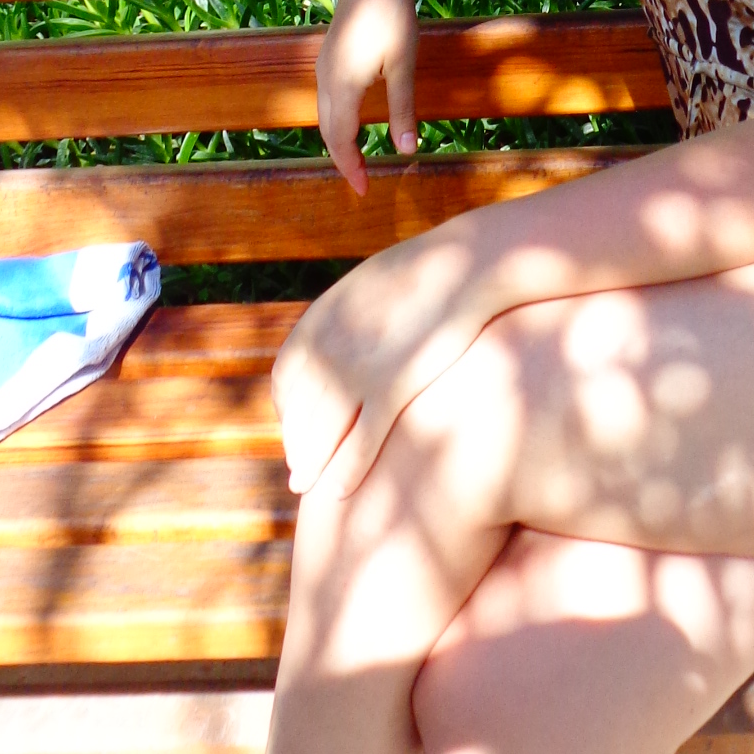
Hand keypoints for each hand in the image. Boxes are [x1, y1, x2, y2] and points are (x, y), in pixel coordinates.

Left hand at [271, 217, 500, 494]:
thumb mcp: (369, 288)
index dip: (287, 409)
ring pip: (322, 432)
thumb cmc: (426, 274)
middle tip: (297, 468)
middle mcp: (329, 348)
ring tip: (308, 487)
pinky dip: (346, 469)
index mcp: (318, 321)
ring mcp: (359, 369)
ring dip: (312, 465)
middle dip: (295, 443)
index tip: (295, 428)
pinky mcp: (394, 386)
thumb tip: (333, 336)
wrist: (466, 262)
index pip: (286, 379)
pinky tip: (340, 490)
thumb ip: (344, 316)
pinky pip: (361, 440)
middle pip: (300, 410)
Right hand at [318, 0, 420, 193]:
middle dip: (343, 158)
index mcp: (343, 83)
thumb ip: (402, 109)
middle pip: (328, 130)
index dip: (350, 166)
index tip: (363, 190)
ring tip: (356, 160)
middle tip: (361, 183)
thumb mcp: (403, 67)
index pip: (341, 138)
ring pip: (325, 115)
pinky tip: (351, 126)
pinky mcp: (327, 56)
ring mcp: (322, 65)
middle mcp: (325, 77)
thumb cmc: (394, 18)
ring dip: (338, 140)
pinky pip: (326, 98)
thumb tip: (406, 151)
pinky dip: (336, 120)